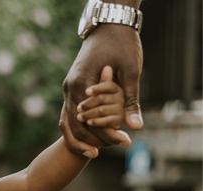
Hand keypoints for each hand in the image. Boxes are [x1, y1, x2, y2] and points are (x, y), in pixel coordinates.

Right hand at [62, 24, 142, 157]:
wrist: (107, 26)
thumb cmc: (121, 45)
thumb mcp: (131, 72)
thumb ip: (130, 100)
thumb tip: (135, 127)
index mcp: (81, 85)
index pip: (90, 119)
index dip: (106, 133)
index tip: (124, 142)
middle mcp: (69, 89)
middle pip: (76, 125)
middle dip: (94, 140)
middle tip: (113, 148)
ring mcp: (67, 89)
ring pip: (67, 122)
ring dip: (82, 138)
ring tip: (98, 151)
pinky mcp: (71, 89)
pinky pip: (68, 115)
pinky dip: (78, 128)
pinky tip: (91, 137)